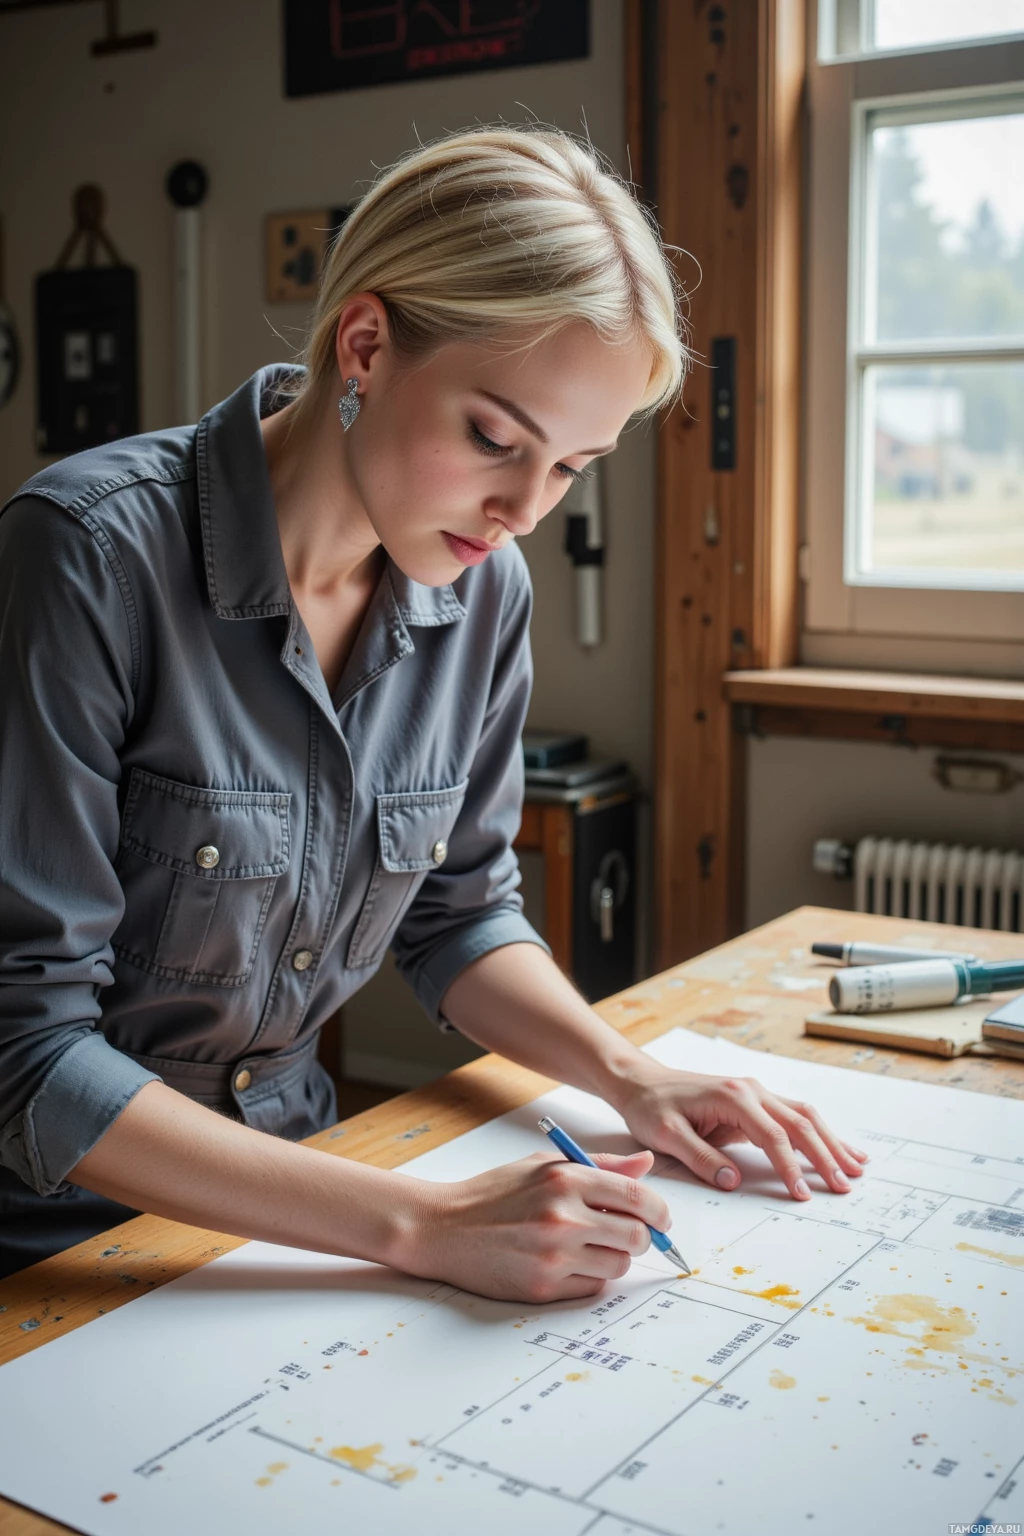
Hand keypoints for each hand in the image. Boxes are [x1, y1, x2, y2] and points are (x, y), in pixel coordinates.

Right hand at [404, 1150, 670, 1302]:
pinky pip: (592, 1287)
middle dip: (641, 1237)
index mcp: (566, 1179)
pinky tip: (567, 1262)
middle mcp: (563, 1216)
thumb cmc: (494, 1193)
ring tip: (589, 1246)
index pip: (637, 1197)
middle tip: (627, 1235)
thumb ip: (600, 1167)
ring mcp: (553, 1255)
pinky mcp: (543, 1287)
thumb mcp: (544, 1165)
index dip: (658, 1210)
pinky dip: (589, 1277)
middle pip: (636, 1236)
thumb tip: (645, 1164)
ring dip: (613, 1258)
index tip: (660, 1218)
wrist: (443, 1228)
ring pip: (618, 1265)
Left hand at [617, 1067, 868, 1201]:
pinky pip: (794, 1117)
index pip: (773, 1136)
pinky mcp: (754, 1103)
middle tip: (846, 1185)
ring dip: (831, 1142)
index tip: (802, 1194)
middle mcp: (752, 1090)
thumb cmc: (650, 1106)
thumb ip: (700, 1157)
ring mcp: (756, 1094)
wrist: (640, 1082)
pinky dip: (818, 1133)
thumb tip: (733, 1181)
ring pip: (804, 1117)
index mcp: (733, 1097)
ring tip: (857, 1167)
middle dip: (826, 1155)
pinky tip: (837, 1147)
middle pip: (800, 1123)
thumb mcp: (666, 1134)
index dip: (790, 1167)